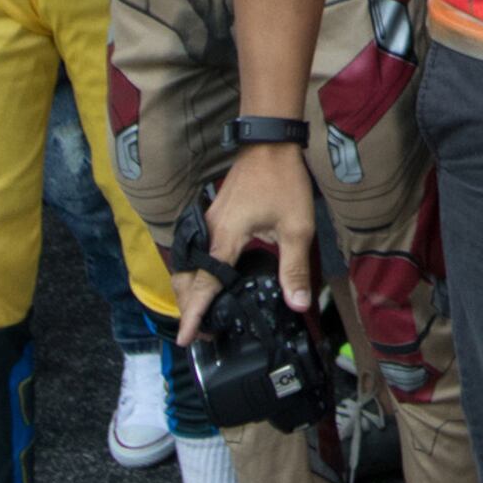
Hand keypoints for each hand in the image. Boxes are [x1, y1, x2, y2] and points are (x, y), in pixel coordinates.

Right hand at [179, 141, 319, 340]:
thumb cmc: (283, 182)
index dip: (193, 315)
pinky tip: (209, 280)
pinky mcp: (213, 218)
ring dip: (189, 291)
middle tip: (198, 332)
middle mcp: (209, 233)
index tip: (184, 338)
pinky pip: (195, 252)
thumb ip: (295, 268)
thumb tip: (297, 303)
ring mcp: (208, 224)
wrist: (270, 145)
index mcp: (225, 239)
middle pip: (186, 279)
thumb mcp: (297, 227)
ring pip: (187, 266)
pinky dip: (195, 273)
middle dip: (188, 307)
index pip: (204, 286)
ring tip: (200, 313)